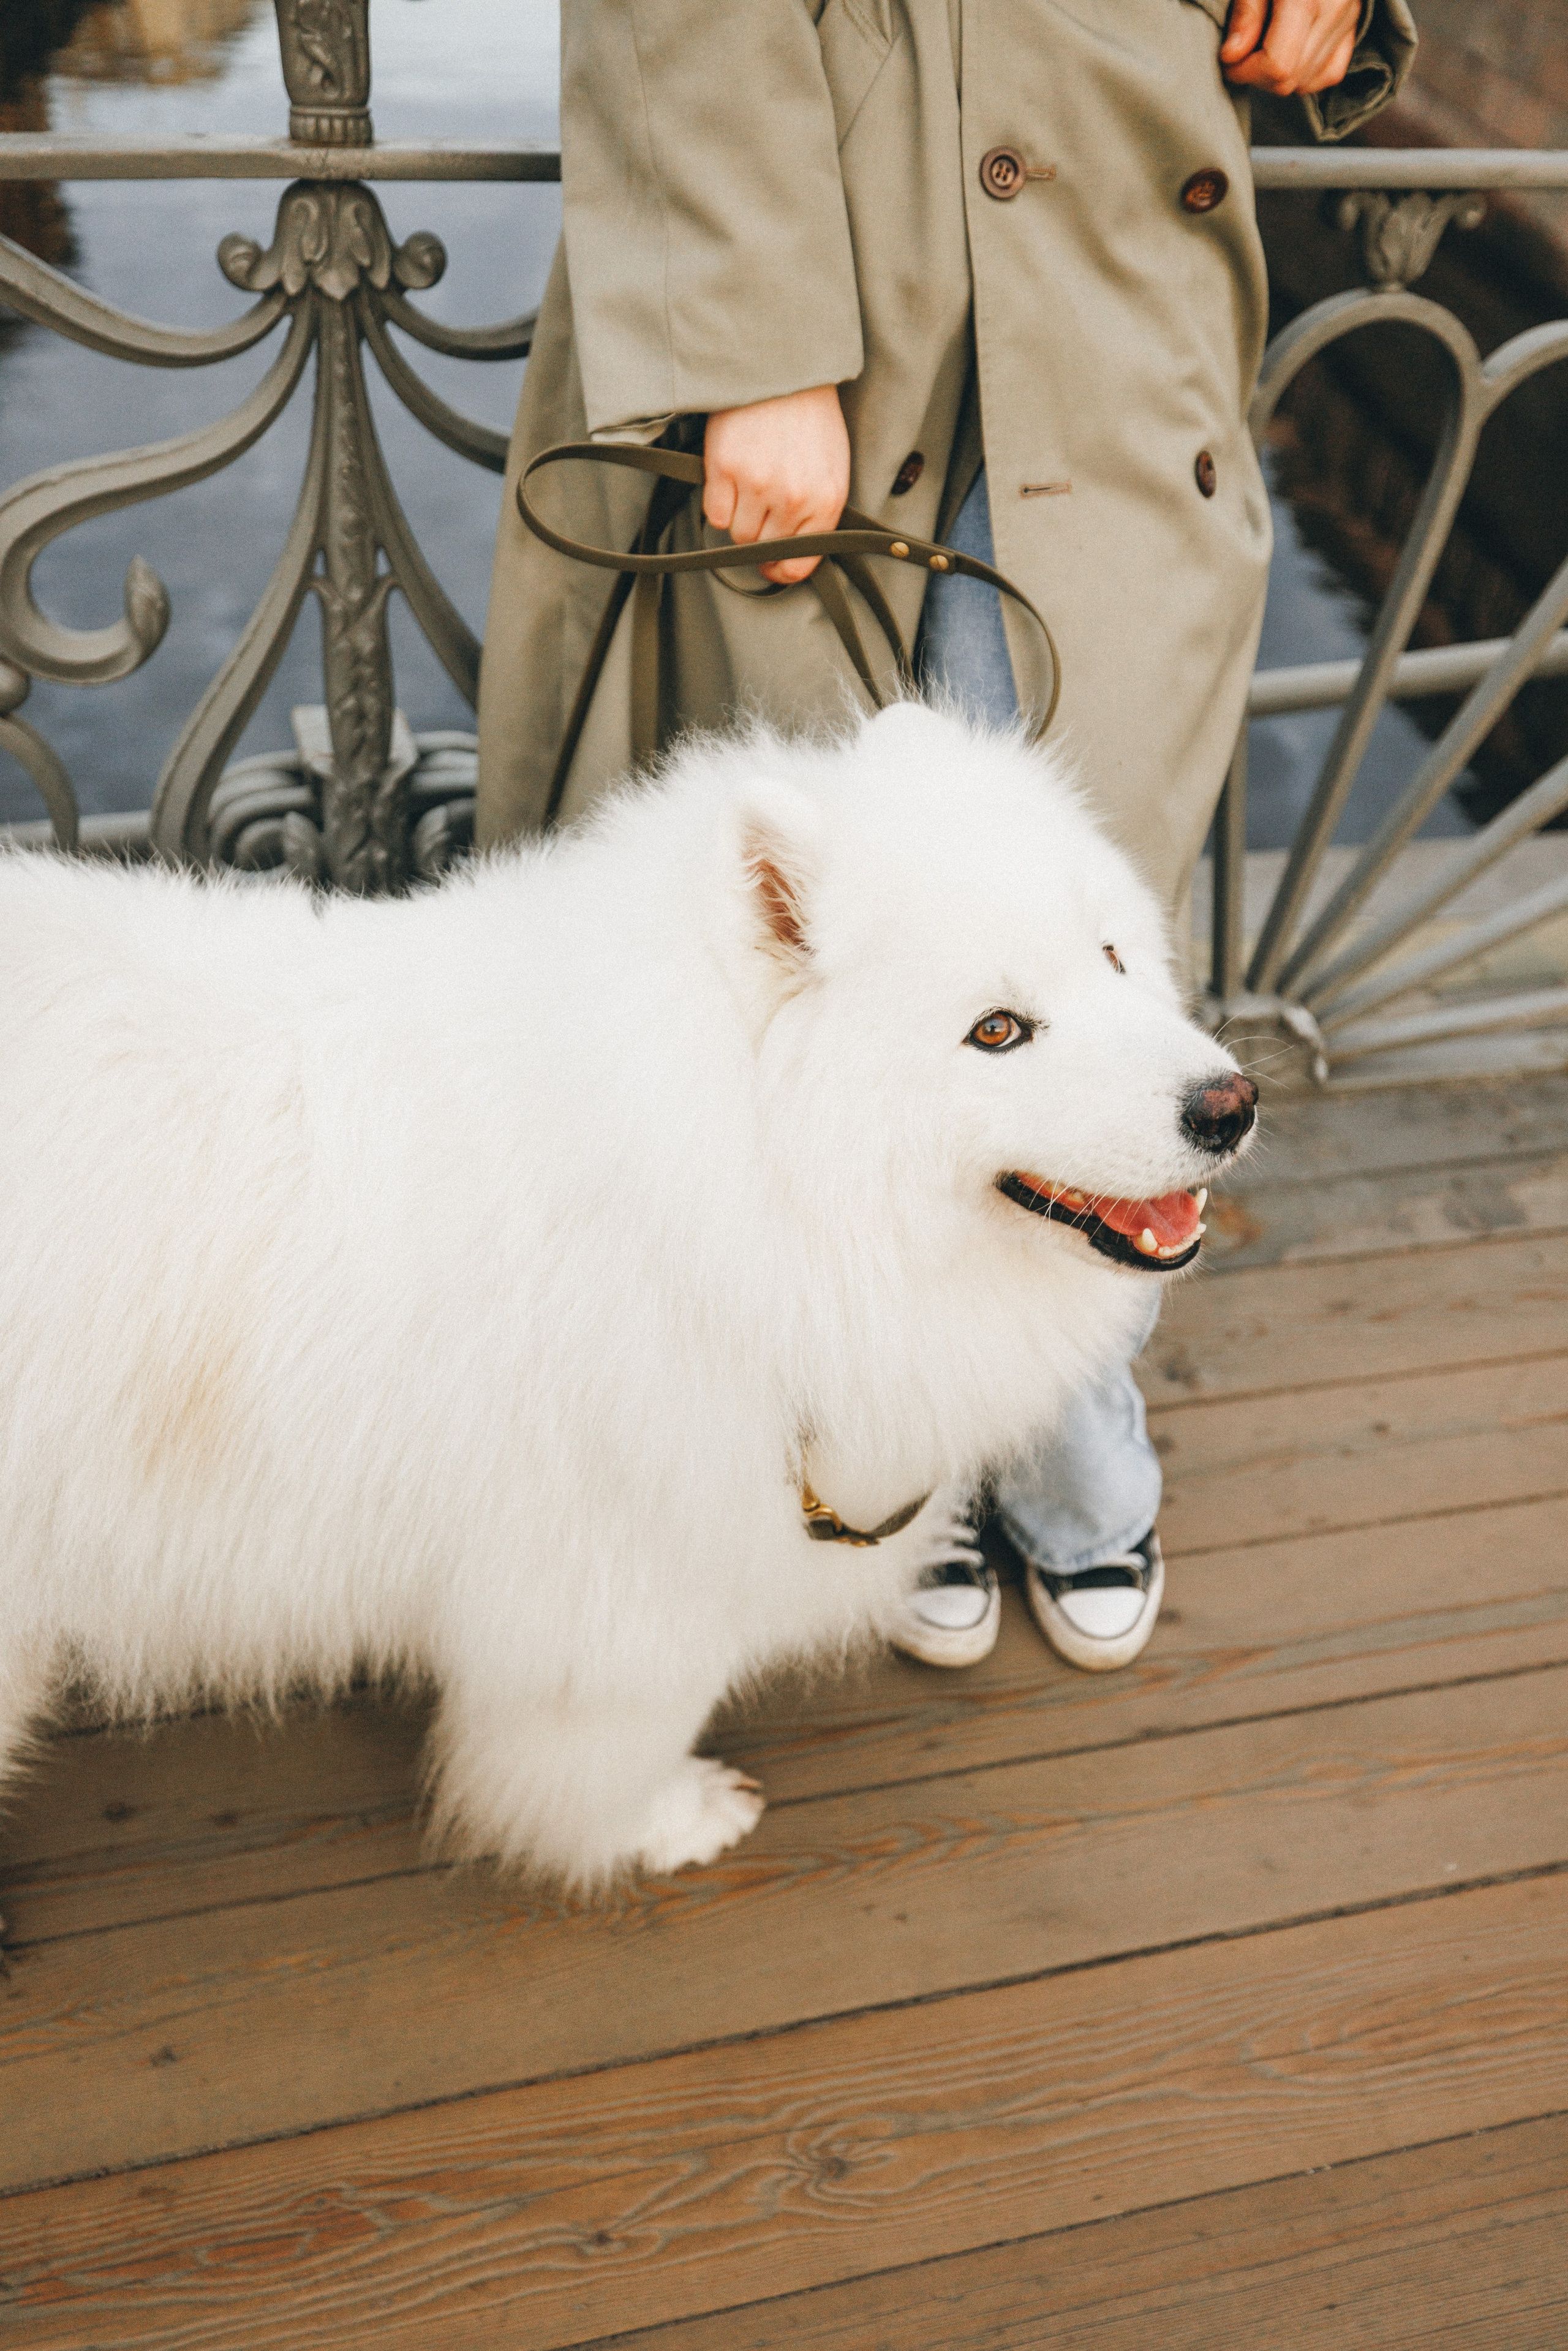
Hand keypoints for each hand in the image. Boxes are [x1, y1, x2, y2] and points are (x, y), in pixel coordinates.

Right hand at [703, 385, 850, 583]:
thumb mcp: (833, 469)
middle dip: (759, 538)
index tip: (771, 565)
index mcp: (826, 502)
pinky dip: (719, 503)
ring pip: (737, 535)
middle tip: (758, 514)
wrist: (785, 367)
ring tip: (748, 488)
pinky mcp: (725, 468)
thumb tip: (791, 556)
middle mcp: (793, 498)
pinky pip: (715, 514)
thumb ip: (818, 514)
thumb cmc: (810, 419)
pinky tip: (731, 479)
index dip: (780, 570)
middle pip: (763, 550)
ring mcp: (758, 484)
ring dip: (739, 519)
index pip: (798, 565)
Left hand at [1221, 0, 1361, 94]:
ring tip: (1261, 47)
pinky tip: (1287, 53)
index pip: (1278, 65)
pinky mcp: (1353, 26)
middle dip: (1256, 76)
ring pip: (1307, 82)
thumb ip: (1246, 11)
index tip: (1228, 58)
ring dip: (1277, 76)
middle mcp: (1333, 10)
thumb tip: (1232, 55)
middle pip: (1290, 80)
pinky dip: (1304, 74)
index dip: (1245, 71)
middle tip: (1240, 52)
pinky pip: (1328, 73)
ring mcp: (1347, 20)